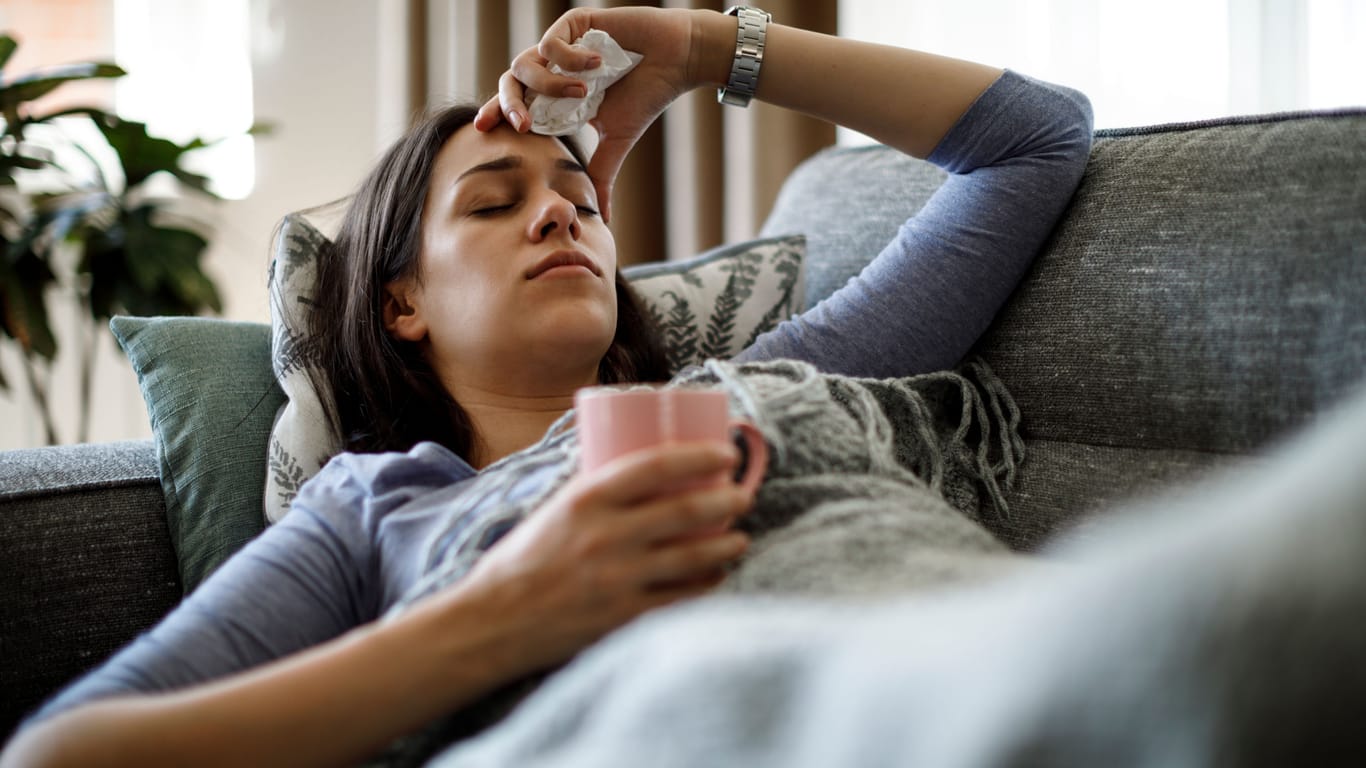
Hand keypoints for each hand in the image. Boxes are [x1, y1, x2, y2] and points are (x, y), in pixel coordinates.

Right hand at [452, 440, 754, 677]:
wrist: (494, 621)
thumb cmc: (524, 559)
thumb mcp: (556, 509)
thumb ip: (600, 494)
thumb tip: (651, 472)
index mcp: (586, 499)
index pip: (656, 465)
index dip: (700, 455)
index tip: (726, 452)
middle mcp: (605, 536)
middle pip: (685, 510)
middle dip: (727, 500)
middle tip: (743, 496)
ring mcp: (617, 579)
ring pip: (693, 556)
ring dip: (727, 545)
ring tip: (739, 538)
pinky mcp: (623, 616)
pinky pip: (681, 597)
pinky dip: (707, 584)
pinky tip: (717, 576)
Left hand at [473, 6, 705, 221]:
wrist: (675, 61)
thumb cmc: (646, 96)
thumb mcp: (616, 141)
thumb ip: (601, 174)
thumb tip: (605, 218)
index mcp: (556, 95)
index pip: (517, 104)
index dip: (497, 114)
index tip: (481, 130)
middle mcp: (553, 68)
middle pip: (509, 82)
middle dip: (509, 105)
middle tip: (521, 126)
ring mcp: (562, 44)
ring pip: (525, 63)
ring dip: (550, 84)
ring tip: (583, 93)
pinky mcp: (573, 23)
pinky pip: (551, 43)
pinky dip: (571, 59)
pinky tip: (599, 64)